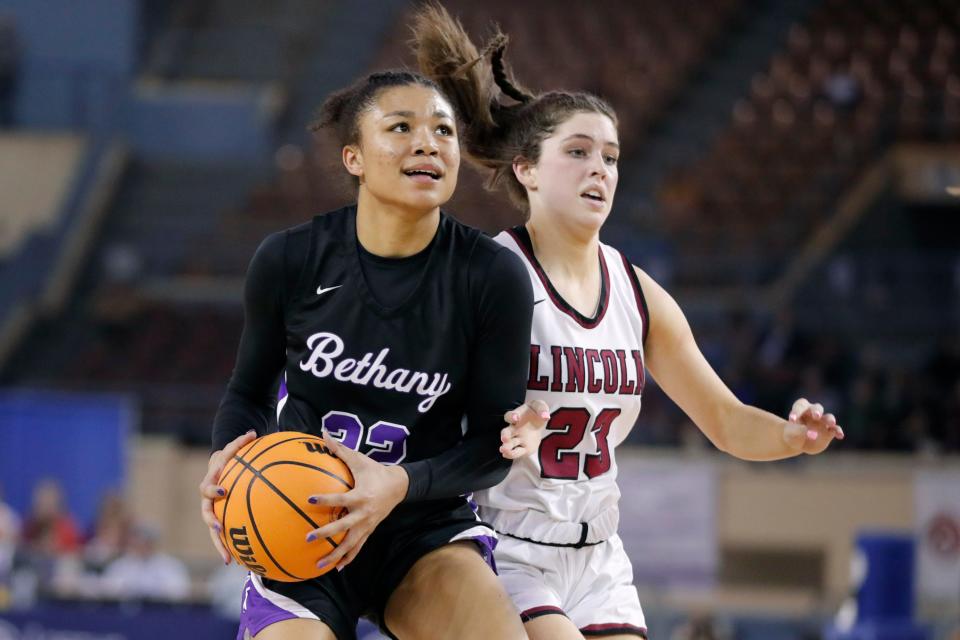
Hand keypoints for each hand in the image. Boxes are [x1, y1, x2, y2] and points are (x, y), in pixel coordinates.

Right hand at [199, 430, 257, 563]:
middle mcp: (208, 500)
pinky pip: (226, 534)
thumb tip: (253, 432)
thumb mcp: (233, 448)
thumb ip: (241, 443)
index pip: (207, 488)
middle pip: (206, 515)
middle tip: (219, 530)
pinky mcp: (221, 519)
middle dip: (212, 524)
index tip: (223, 492)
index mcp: (210, 483)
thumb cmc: (230, 456)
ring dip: (220, 545)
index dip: (213, 491)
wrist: (221, 465)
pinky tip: (242, 561)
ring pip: (214, 531)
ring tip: (229, 560)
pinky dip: (232, 546)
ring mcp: (213, 511)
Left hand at [304, 432, 407, 570]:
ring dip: (334, 555)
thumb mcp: (359, 460)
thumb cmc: (375, 471)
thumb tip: (323, 433)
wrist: (399, 485)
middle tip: (308, 537)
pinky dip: (347, 558)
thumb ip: (340, 449)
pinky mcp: (369, 531)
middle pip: (343, 527)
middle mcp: (364, 514)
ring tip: (318, 564)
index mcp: (361, 496)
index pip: (340, 498)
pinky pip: (357, 548)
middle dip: (325, 534)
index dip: (325, 498)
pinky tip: (336, 568)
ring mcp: (367, 525)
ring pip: (349, 544)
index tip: (309, 498)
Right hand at [500, 399, 550, 458]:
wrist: (538, 421)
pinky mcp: (523, 447)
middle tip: (504, 438)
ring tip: (503, 450)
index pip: (510, 416)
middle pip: (506, 432)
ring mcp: (517, 438)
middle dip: (505, 435)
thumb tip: (545, 416)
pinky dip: (511, 454)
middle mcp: (514, 428)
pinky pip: (516, 452)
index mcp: (516, 416)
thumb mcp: (539, 406)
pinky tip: (506, 455)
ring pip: (509, 443)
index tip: (515, 418)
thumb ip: (542, 409)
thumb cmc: (536, 411)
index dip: (512, 416)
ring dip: (506, 447)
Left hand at [783, 398, 843, 453]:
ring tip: (831, 423)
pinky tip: (840, 435)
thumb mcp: (791, 434)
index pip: (800, 406)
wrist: (799, 443)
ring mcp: (823, 421)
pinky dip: (838, 431)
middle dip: (817, 411)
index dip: (796, 411)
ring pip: (828, 417)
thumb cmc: (792, 434)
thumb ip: (798, 432)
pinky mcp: (829, 430)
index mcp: (801, 409)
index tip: (792, 420)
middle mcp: (813, 412)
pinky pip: (835, 429)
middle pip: (817, 408)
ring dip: (830, 420)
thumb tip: (811, 434)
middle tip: (816, 416)